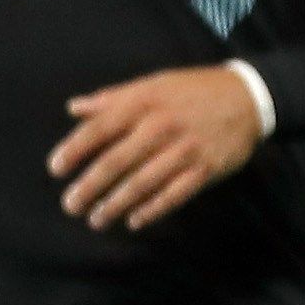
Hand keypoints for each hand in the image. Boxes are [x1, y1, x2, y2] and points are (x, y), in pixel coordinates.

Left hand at [51, 64, 263, 231]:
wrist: (249, 96)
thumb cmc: (192, 90)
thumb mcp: (152, 84)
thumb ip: (112, 98)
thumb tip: (74, 107)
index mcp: (144, 102)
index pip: (99, 128)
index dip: (74, 150)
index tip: (55, 169)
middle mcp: (162, 126)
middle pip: (117, 162)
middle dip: (89, 187)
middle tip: (70, 205)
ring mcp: (185, 149)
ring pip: (143, 183)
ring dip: (116, 204)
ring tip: (95, 219)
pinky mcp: (206, 168)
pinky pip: (175, 194)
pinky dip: (153, 210)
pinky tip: (134, 221)